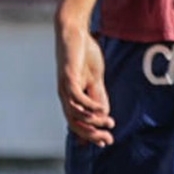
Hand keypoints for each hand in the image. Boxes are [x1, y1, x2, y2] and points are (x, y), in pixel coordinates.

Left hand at [57, 23, 113, 145]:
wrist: (74, 32)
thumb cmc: (84, 55)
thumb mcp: (95, 79)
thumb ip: (98, 96)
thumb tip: (103, 116)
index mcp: (70, 97)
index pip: (77, 122)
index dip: (89, 135)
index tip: (106, 141)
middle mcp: (65, 95)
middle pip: (74, 122)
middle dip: (90, 134)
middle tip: (108, 139)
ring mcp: (65, 86)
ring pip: (74, 112)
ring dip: (92, 121)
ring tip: (109, 123)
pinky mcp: (68, 77)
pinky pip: (76, 97)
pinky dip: (88, 105)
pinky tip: (101, 109)